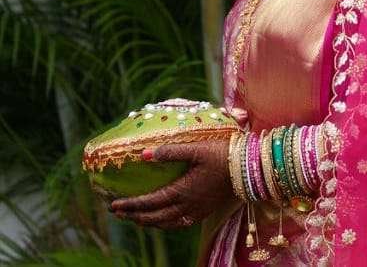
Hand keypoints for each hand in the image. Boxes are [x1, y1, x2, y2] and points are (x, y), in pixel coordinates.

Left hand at [111, 139, 233, 228]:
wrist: (247, 168)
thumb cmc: (222, 154)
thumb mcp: (196, 149)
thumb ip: (170, 152)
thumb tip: (144, 153)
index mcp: (181, 191)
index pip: (149, 202)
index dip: (130, 205)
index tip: (114, 204)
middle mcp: (186, 206)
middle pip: (154, 217)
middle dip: (134, 216)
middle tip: (117, 212)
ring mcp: (196, 211)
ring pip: (165, 224)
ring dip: (147, 222)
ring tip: (135, 218)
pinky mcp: (204, 211)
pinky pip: (178, 224)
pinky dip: (165, 225)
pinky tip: (163, 220)